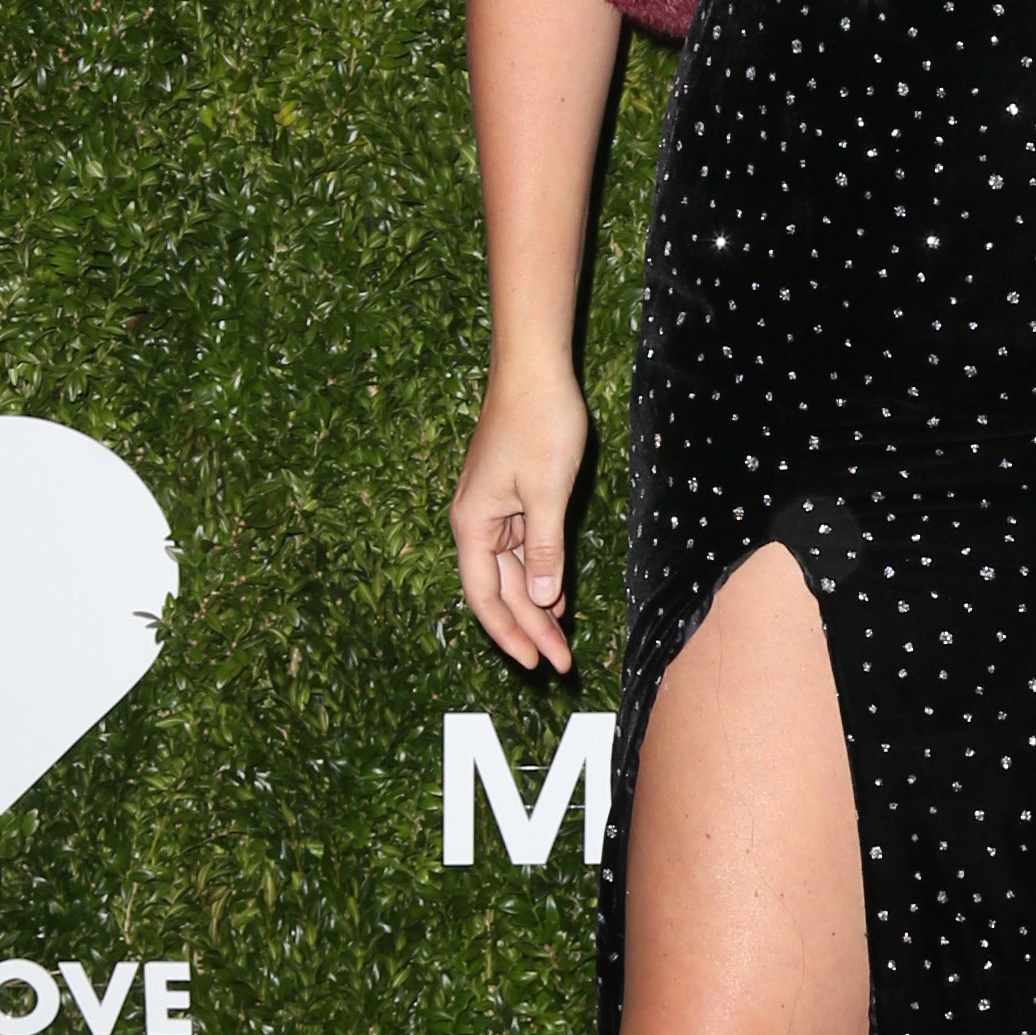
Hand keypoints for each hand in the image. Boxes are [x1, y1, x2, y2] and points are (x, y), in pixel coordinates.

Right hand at [452, 361, 590, 675]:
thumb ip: (544, 549)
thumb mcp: (548, 492)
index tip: (533, 663)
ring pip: (512, 572)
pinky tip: (557, 596)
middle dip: (530, 628)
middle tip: (561, 664)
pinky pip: (522, 549)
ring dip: (536, 606)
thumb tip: (541, 600)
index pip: (484, 596)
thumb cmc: (538, 423)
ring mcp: (493, 510)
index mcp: (473, 524)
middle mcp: (476, 522)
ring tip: (562, 640)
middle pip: (499, 590)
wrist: (533, 370)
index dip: (508, 633)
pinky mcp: (511, 498)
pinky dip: (539, 574)